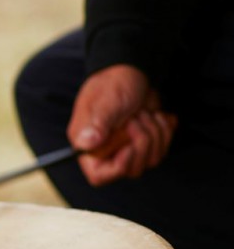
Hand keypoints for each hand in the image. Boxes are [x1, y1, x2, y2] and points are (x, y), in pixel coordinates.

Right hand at [67, 65, 177, 185]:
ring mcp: (126, 149)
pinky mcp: (143, 144)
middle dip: (142, 142)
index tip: (129, 146)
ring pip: (149, 161)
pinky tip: (156, 115)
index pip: (99, 176)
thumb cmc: (113, 85)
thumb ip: (97, 124)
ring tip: (144, 113)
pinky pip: (161, 151)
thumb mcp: (106, 103)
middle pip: (131, 170)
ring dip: (155, 134)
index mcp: (89, 146)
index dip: (118, 167)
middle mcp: (106, 152)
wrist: (131, 72)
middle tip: (136, 118)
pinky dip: (164, 132)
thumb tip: (85, 144)